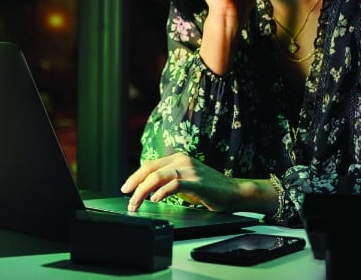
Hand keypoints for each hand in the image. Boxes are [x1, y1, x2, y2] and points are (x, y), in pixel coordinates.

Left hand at [120, 152, 239, 212]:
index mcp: (177, 157)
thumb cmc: (209, 188)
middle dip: (135, 184)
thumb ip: (169, 179)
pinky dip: (162, 192)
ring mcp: (189, 169)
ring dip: (143, 191)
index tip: (126, 188)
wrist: (234, 192)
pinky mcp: (197, 181)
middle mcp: (181, 160)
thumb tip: (148, 189)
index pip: (150, 165)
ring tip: (136, 203)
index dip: (135, 176)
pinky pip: (174, 185)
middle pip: (150, 170)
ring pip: (158, 177)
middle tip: (127, 197)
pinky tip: (155, 200)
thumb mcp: (185, 179)